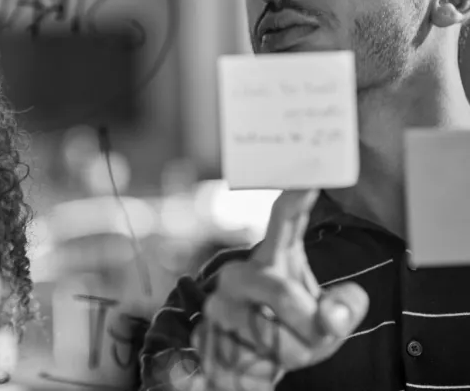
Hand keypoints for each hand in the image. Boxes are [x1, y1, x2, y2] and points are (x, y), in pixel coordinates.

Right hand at [192, 189, 368, 389]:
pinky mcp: (204, 333)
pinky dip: (263, 370)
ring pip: (269, 335)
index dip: (297, 198)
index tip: (308, 175)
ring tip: (281, 349)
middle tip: (316, 337)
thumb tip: (333, 316)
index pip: (285, 221)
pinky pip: (248, 359)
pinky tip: (256, 361)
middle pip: (282, 293)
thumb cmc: (289, 333)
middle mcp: (240, 273)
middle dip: (310, 326)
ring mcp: (219, 302)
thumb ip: (341, 312)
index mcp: (273, 259)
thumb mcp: (328, 323)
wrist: (242, 365)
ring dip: (290, 355)